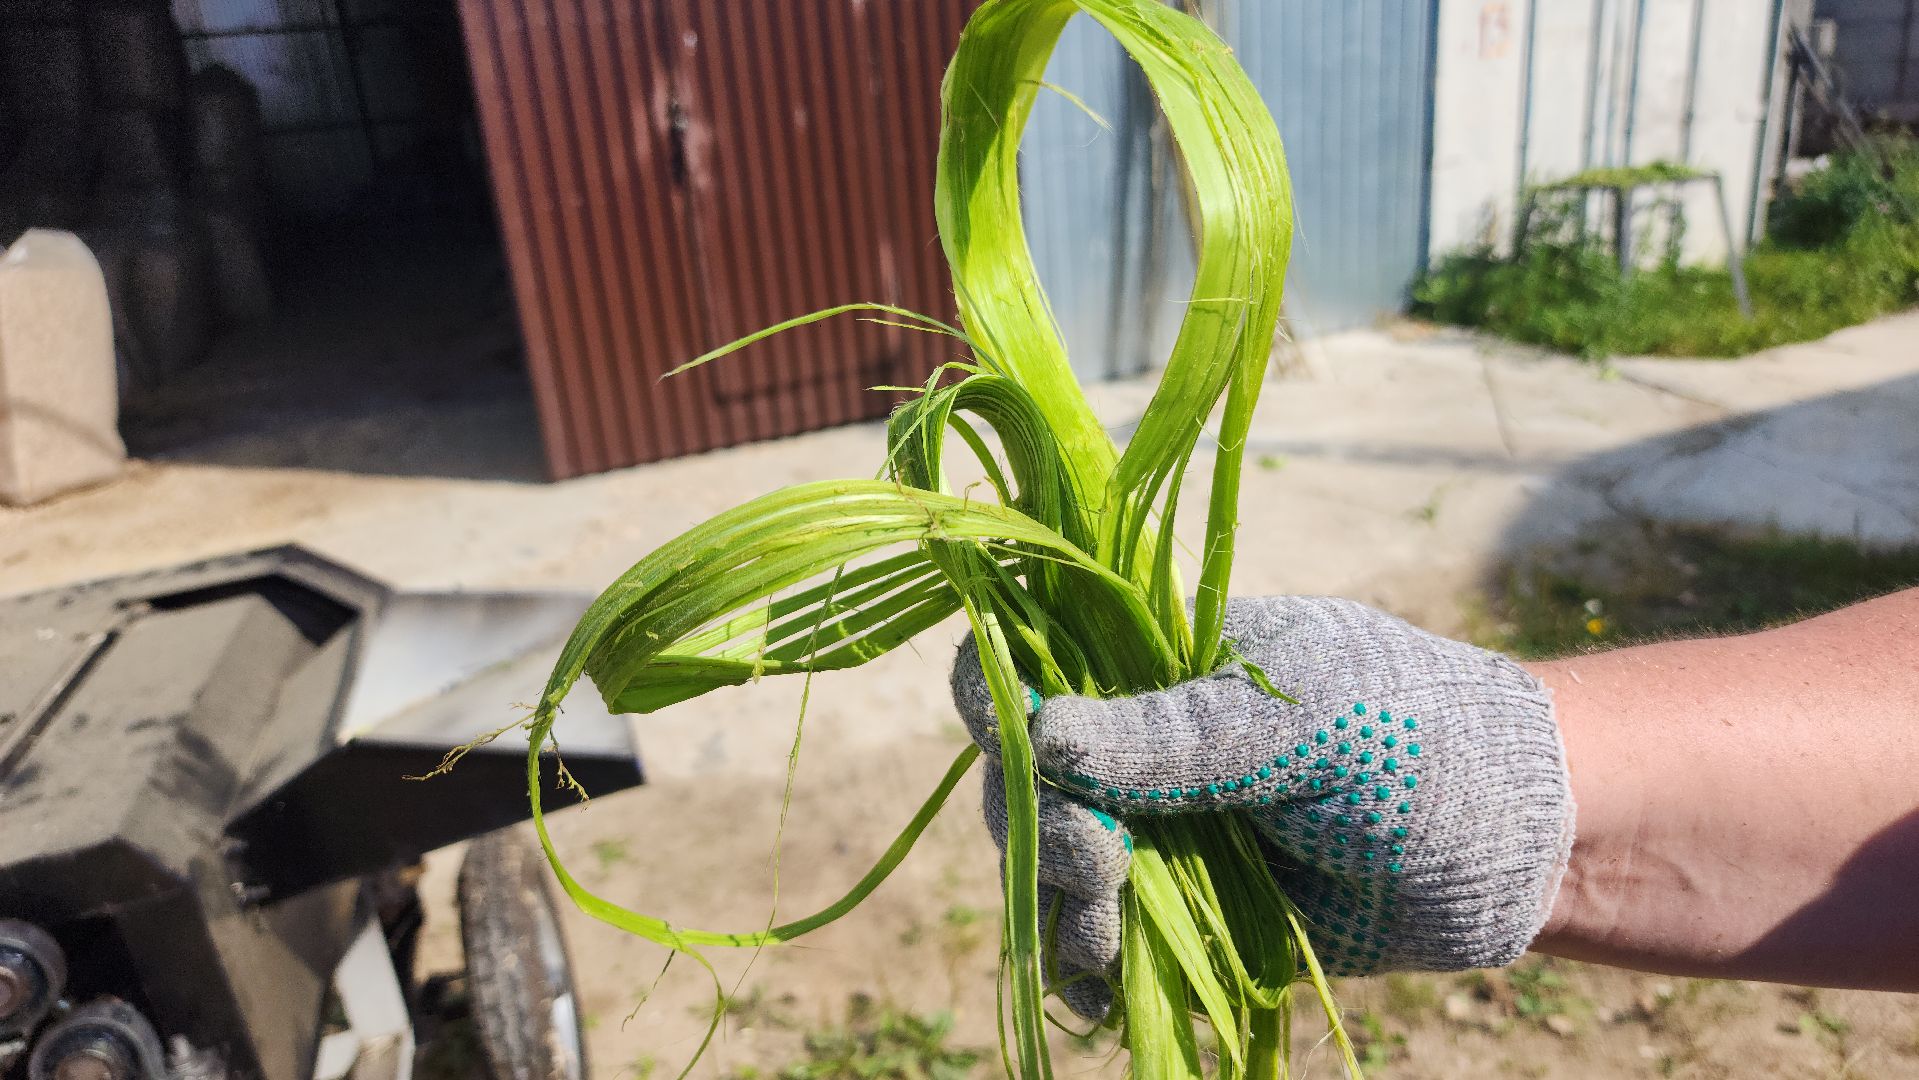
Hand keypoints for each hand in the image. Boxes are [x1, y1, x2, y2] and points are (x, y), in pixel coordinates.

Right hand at [952, 596, 1573, 1018]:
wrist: (1521, 845)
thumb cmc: (1420, 739)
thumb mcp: (1301, 722)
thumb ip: (1174, 736)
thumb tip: (1042, 734)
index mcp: (1159, 665)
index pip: (1035, 665)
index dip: (1002, 706)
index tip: (1026, 757)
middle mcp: (1145, 748)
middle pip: (1025, 784)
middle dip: (1045, 831)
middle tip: (1105, 863)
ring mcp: (1165, 834)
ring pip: (1053, 871)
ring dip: (1060, 908)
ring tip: (1108, 934)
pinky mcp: (1192, 916)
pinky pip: (1103, 945)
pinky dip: (1086, 971)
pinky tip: (1104, 985)